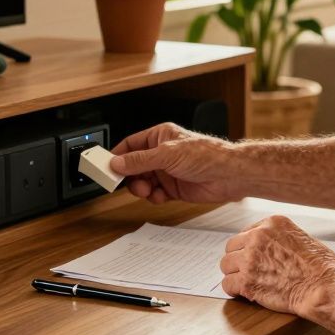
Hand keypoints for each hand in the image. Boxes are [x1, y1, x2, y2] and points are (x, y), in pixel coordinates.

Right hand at [109, 122, 248, 204]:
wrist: (229, 176)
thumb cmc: (207, 155)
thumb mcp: (167, 155)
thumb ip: (140, 160)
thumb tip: (117, 162)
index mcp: (160, 137)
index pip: (131, 145)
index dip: (117, 156)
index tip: (105, 167)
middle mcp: (162, 153)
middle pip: (134, 166)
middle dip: (130, 176)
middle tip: (126, 184)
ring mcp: (167, 171)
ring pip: (143, 182)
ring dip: (141, 189)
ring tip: (147, 191)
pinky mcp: (174, 188)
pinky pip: (154, 194)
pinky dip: (154, 197)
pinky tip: (160, 196)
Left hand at [219, 215, 334, 314]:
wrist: (323, 287)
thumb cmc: (321, 267)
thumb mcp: (302, 238)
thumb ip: (281, 239)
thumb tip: (272, 248)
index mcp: (272, 223)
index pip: (246, 232)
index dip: (247, 247)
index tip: (250, 256)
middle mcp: (257, 237)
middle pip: (232, 247)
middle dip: (237, 259)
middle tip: (245, 271)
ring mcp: (250, 259)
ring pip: (226, 265)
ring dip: (233, 274)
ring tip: (243, 282)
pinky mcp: (246, 281)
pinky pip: (227, 284)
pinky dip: (233, 290)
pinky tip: (241, 292)